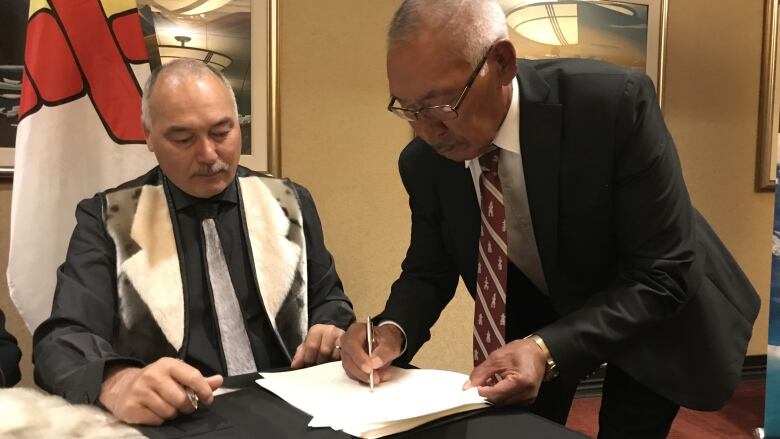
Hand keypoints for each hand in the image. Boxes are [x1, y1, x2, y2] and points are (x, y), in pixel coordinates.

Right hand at [98, 357, 222, 424]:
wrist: (122, 386)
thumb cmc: (157, 381)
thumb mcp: (176, 375)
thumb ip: (198, 379)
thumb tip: (219, 380)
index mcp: (167, 364)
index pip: (193, 377)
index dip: (204, 391)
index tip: (208, 400)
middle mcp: (153, 375)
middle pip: (182, 399)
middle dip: (186, 406)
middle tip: (182, 405)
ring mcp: (140, 391)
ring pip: (169, 412)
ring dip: (171, 413)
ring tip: (166, 406)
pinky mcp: (131, 407)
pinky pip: (156, 420)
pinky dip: (159, 419)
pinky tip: (153, 411)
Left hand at [291, 324, 344, 368]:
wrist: (332, 334)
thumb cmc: (318, 341)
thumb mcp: (307, 345)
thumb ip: (300, 354)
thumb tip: (295, 365)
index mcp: (317, 330)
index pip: (312, 346)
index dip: (309, 359)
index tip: (308, 366)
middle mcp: (330, 331)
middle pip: (324, 351)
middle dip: (319, 363)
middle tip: (317, 370)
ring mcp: (342, 337)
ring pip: (336, 355)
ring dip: (330, 365)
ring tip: (326, 369)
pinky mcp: (350, 345)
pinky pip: (344, 357)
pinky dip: (338, 364)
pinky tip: (335, 367)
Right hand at [340, 322, 402, 386]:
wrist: (386, 342)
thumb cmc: (386, 339)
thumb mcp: (390, 342)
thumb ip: (384, 351)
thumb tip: (375, 362)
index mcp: (356, 330)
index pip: (352, 344)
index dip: (359, 358)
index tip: (369, 368)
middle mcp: (347, 342)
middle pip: (348, 359)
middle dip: (362, 372)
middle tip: (376, 378)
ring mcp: (347, 354)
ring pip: (350, 369)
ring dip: (365, 377)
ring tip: (381, 377)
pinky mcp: (350, 364)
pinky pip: (354, 374)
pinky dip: (365, 378)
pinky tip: (377, 376)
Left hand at [463, 338, 546, 405]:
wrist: (538, 351)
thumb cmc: (520, 351)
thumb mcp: (497, 358)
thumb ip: (481, 373)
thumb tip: (468, 386)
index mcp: (521, 382)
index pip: (495, 395)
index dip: (481, 392)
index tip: (471, 387)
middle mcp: (527, 393)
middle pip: (499, 401)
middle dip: (486, 394)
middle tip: (478, 384)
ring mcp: (529, 398)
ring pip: (503, 403)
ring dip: (493, 395)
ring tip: (488, 382)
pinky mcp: (528, 399)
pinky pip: (509, 401)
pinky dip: (501, 395)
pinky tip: (497, 385)